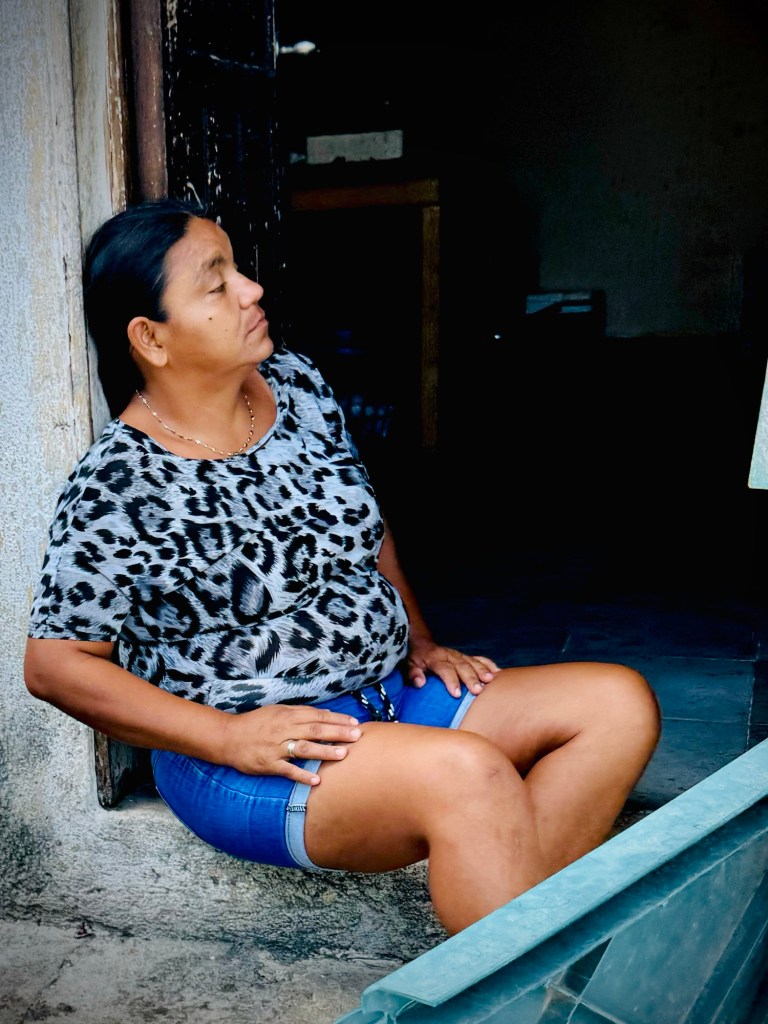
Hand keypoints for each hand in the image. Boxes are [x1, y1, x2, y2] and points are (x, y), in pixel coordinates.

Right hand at [220, 704, 361, 784]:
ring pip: (304, 748)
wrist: (228, 737)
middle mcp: (284, 729)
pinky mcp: (268, 764)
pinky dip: (302, 775)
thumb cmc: (255, 723)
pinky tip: (317, 780)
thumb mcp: (277, 712)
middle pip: (315, 729)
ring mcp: (276, 747)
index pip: (317, 716)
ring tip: (343, 754)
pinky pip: (288, 770)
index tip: (354, 723)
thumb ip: (298, 713)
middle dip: (338, 732)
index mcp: (287, 715)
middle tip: (357, 736)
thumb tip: (324, 715)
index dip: (337, 719)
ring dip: (325, 751)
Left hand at [406, 635, 499, 696]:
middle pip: (462, 666)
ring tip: (491, 680)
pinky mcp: (466, 657)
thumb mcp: (409, 664)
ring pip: (473, 662)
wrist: (423, 643)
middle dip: (471, 678)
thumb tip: (419, 683)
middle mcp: (450, 656)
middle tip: (478, 690)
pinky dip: (489, 665)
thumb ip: (413, 673)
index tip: (457, 694)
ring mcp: (460, 656)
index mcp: (435, 658)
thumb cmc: (416, 658)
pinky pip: (479, 659)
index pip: (444, 669)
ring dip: (483, 671)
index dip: (451, 681)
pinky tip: (498, 673)